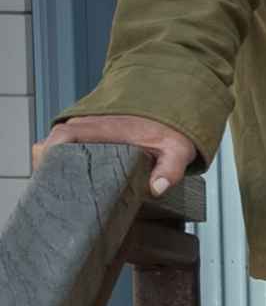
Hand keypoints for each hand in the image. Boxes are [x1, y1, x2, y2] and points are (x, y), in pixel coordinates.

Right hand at [40, 111, 200, 192]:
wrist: (171, 112)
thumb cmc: (171, 131)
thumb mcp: (177, 149)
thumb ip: (170, 169)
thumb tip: (157, 188)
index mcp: (106, 127)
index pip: (65, 134)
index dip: (50, 153)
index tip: (48, 174)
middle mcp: (88, 124)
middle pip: (52, 144)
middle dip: (48, 167)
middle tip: (56, 193)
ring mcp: (85, 127)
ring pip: (55, 146)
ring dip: (54, 166)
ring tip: (60, 192)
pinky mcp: (85, 134)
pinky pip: (63, 146)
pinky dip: (60, 161)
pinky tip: (68, 183)